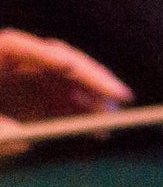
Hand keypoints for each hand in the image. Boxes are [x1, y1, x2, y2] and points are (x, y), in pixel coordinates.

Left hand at [0, 29, 130, 124]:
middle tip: (120, 95)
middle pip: (59, 59)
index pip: (19, 46)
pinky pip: (70, 104)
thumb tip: (23, 140)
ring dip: (96, 99)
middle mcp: (16, 64)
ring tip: (114, 119)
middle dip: (91, 77)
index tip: (70, 68)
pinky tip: (100, 132)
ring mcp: (32, 81)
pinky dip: (86, 117)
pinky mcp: (42, 101)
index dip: (46, 55)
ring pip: (72, 82)